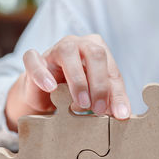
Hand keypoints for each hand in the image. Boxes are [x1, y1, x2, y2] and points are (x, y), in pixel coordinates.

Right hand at [6, 34, 129, 130]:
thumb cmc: (78, 91)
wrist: (46, 95)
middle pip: (95, 54)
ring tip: (81, 104)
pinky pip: (34, 60)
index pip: (112, 70)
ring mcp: (56, 48)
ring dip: (78, 80)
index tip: (118, 114)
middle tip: (99, 109)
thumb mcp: (98, 97)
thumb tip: (123, 115)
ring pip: (68, 53)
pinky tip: (51, 88)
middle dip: (99, 84)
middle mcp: (80, 44)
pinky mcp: (35, 59)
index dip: (116, 93)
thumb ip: (111, 102)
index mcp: (99, 50)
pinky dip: (42, 73)